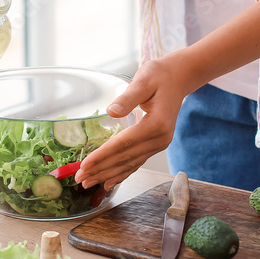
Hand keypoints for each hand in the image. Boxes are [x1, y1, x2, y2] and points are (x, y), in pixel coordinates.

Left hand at [76, 57, 195, 189]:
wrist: (179, 77)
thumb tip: (111, 111)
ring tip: (88, 183)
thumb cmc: (160, 75)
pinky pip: (137, 162)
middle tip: (79, 178)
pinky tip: (109, 182)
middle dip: (101, 170)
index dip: (103, 156)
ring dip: (108, 175)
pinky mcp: (157, 144)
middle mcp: (160, 138)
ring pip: (130, 164)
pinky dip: (122, 173)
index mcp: (156, 124)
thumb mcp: (144, 80)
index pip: (123, 144)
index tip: (85, 165)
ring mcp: (160, 143)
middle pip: (126, 158)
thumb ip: (128, 97)